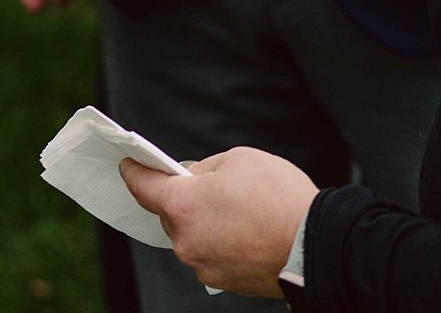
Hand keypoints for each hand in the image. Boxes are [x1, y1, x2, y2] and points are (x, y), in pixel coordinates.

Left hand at [120, 149, 314, 297]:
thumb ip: (208, 167)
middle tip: (214, 186)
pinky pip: (210, 254)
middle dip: (186, 199)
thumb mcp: (241, 159)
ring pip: (192, 235)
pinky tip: (249, 231)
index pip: (144, 188)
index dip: (135, 173)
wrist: (310, 243)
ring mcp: (200, 264)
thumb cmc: (278, 197)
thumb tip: (195, 179)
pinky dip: (222, 242)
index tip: (130, 166)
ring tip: (242, 211)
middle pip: (171, 214)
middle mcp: (184, 240)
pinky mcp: (219, 281)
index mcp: (183, 205)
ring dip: (206, 222)